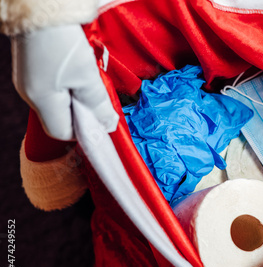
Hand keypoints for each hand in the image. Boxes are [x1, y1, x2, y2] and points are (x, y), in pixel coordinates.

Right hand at [11, 24, 118, 140]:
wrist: (40, 7)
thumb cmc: (63, 41)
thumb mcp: (87, 76)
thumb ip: (98, 104)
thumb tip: (108, 125)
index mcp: (41, 101)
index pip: (62, 132)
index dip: (84, 130)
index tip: (101, 119)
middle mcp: (30, 95)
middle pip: (60, 118)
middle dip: (82, 113)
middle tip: (98, 96)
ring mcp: (29, 82)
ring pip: (58, 103)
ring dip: (77, 98)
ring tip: (89, 80)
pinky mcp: (32, 69)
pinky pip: (54, 88)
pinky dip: (69, 86)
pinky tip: (78, 71)